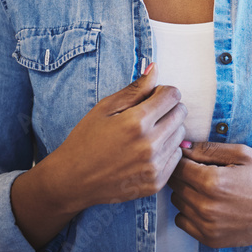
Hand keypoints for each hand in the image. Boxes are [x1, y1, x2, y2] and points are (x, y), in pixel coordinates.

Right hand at [54, 62, 187, 208]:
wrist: (72, 181)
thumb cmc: (85, 140)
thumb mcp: (105, 108)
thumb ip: (135, 89)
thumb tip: (155, 69)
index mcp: (136, 122)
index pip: (173, 95)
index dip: (163, 92)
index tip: (152, 97)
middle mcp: (149, 145)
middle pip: (180, 114)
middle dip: (168, 108)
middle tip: (149, 115)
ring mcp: (154, 166)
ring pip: (180, 135)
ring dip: (168, 129)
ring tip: (145, 134)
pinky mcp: (155, 183)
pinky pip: (176, 157)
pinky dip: (166, 150)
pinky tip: (146, 151)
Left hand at [167, 142, 251, 247]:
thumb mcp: (242, 154)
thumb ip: (208, 149)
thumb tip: (182, 145)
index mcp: (213, 181)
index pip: (178, 166)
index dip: (183, 158)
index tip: (192, 157)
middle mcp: (206, 206)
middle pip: (175, 185)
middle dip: (184, 175)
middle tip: (202, 171)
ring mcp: (207, 226)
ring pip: (178, 203)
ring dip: (186, 193)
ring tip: (208, 188)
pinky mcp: (210, 239)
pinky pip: (183, 222)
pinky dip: (190, 212)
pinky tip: (208, 204)